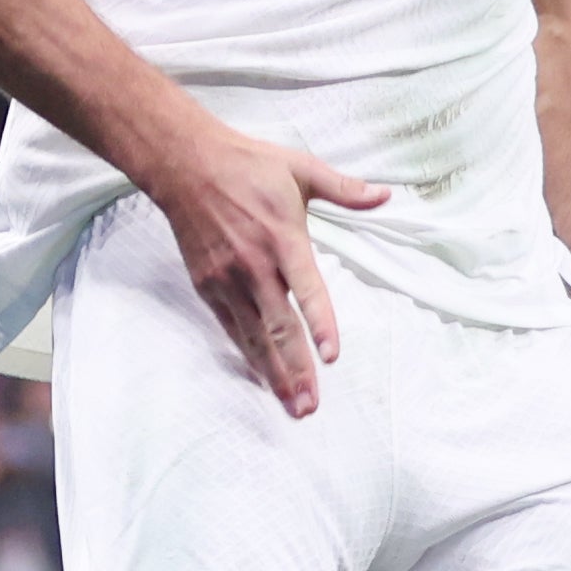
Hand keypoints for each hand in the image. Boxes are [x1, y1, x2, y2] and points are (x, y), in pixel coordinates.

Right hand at [143, 121, 389, 418]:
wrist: (185, 165)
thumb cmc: (247, 165)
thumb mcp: (301, 168)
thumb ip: (345, 189)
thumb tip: (385, 196)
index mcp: (283, 238)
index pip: (307, 290)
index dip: (320, 324)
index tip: (331, 356)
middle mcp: (254, 265)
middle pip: (279, 326)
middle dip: (297, 368)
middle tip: (311, 403)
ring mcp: (228, 279)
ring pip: (254, 336)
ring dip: (273, 373)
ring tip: (292, 405)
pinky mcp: (207, 286)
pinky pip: (232, 329)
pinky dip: (248, 355)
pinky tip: (262, 378)